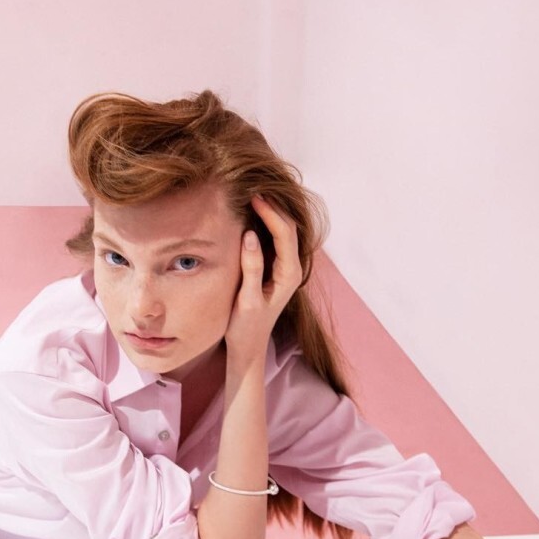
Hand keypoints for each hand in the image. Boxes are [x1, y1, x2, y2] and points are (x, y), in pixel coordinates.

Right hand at [223, 195, 302, 363]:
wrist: (248, 348)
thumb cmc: (245, 328)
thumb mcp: (246, 299)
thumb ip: (251, 267)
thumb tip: (251, 234)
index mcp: (289, 274)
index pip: (285, 233)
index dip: (272, 212)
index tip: (254, 197)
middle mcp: (292, 269)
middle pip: (288, 228)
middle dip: (273, 207)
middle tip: (251, 191)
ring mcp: (285, 269)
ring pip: (283, 233)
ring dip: (270, 214)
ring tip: (251, 198)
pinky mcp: (275, 270)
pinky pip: (275, 241)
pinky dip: (265, 225)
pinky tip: (250, 217)